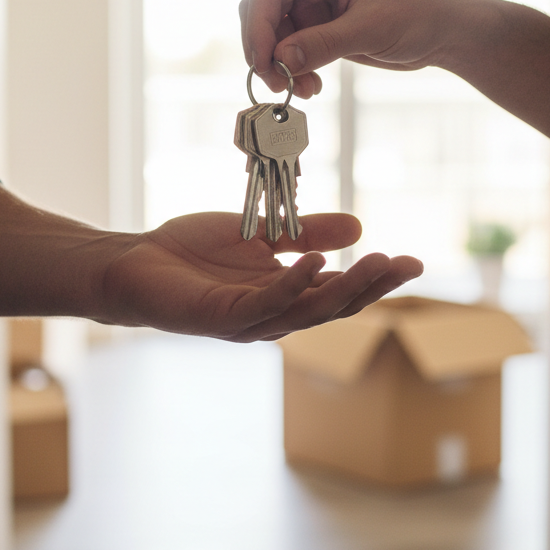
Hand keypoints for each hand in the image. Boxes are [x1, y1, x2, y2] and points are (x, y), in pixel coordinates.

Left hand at [101, 211, 422, 340]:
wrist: (136, 262)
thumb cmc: (192, 253)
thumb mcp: (260, 233)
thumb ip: (306, 232)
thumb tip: (358, 228)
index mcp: (285, 295)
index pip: (339, 292)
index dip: (376, 279)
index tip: (413, 261)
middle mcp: (272, 315)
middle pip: (332, 307)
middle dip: (371, 286)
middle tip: (406, 264)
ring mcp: (248, 321)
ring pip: (307, 311)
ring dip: (343, 287)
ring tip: (374, 261)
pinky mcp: (221, 318)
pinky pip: (263, 304)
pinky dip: (290, 284)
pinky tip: (313, 262)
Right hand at [240, 0, 469, 97]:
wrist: (445, 29)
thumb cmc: (419, 13)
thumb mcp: (371, 29)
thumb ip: (322, 43)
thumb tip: (279, 60)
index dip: (258, 28)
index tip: (262, 65)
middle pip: (262, 11)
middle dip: (266, 50)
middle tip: (278, 85)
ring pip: (272, 34)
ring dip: (280, 65)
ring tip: (302, 90)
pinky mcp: (317, 23)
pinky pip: (289, 48)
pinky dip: (293, 69)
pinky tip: (312, 86)